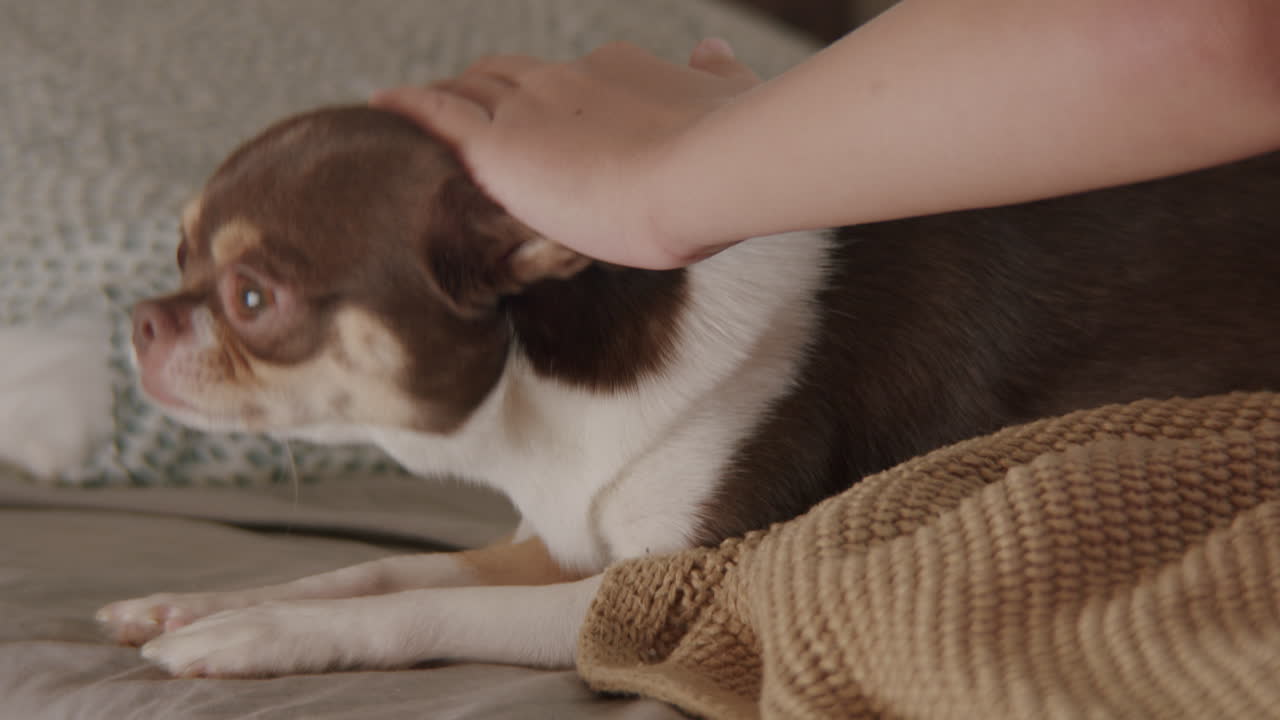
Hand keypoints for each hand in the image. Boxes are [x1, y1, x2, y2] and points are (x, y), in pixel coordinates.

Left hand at [373, 39, 759, 268]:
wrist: (701, 172)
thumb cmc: (726, 150)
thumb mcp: (730, 96)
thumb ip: (717, 73)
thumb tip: (714, 47)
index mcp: (615, 71)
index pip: (567, 80)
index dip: (546, 96)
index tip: (539, 115)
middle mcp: (565, 80)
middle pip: (508, 77)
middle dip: (486, 91)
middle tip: (466, 112)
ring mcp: (528, 108)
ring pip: (470, 92)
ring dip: (446, 100)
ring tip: (416, 116)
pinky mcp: (496, 146)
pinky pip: (435, 115)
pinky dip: (406, 105)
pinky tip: (380, 103)